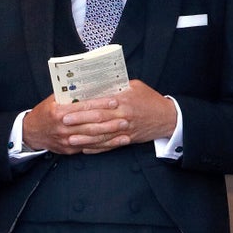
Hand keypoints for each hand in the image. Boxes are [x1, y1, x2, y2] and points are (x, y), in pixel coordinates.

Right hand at [23, 94, 128, 154]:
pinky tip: (116, 142)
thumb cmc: (45, 112)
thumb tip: (91, 87)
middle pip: (91, 124)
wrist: (32, 132)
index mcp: (59, 112)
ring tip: (126, 130)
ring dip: (111, 135)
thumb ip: (70, 96)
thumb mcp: (53, 100)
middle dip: (110, 121)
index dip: (100, 104)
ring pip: (93, 138)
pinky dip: (105, 145)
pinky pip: (91, 147)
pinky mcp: (70, 150)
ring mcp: (67, 140)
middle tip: (126, 117)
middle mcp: (63, 127)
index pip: (84, 107)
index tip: (114, 101)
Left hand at [61, 80, 176, 153]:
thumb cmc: (150, 99)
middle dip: (79, 122)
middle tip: (64, 122)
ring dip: (85, 138)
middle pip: (98, 120)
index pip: (99, 104)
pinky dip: (97, 149)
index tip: (69, 108)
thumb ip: (116, 85)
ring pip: (102, 136)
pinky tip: (85, 149)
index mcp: (123, 101)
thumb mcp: (134, 86)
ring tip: (70, 139)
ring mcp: (125, 130)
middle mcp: (123, 116)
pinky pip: (110, 146)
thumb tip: (96, 83)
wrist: (169, 118)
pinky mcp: (128, 140)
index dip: (83, 107)